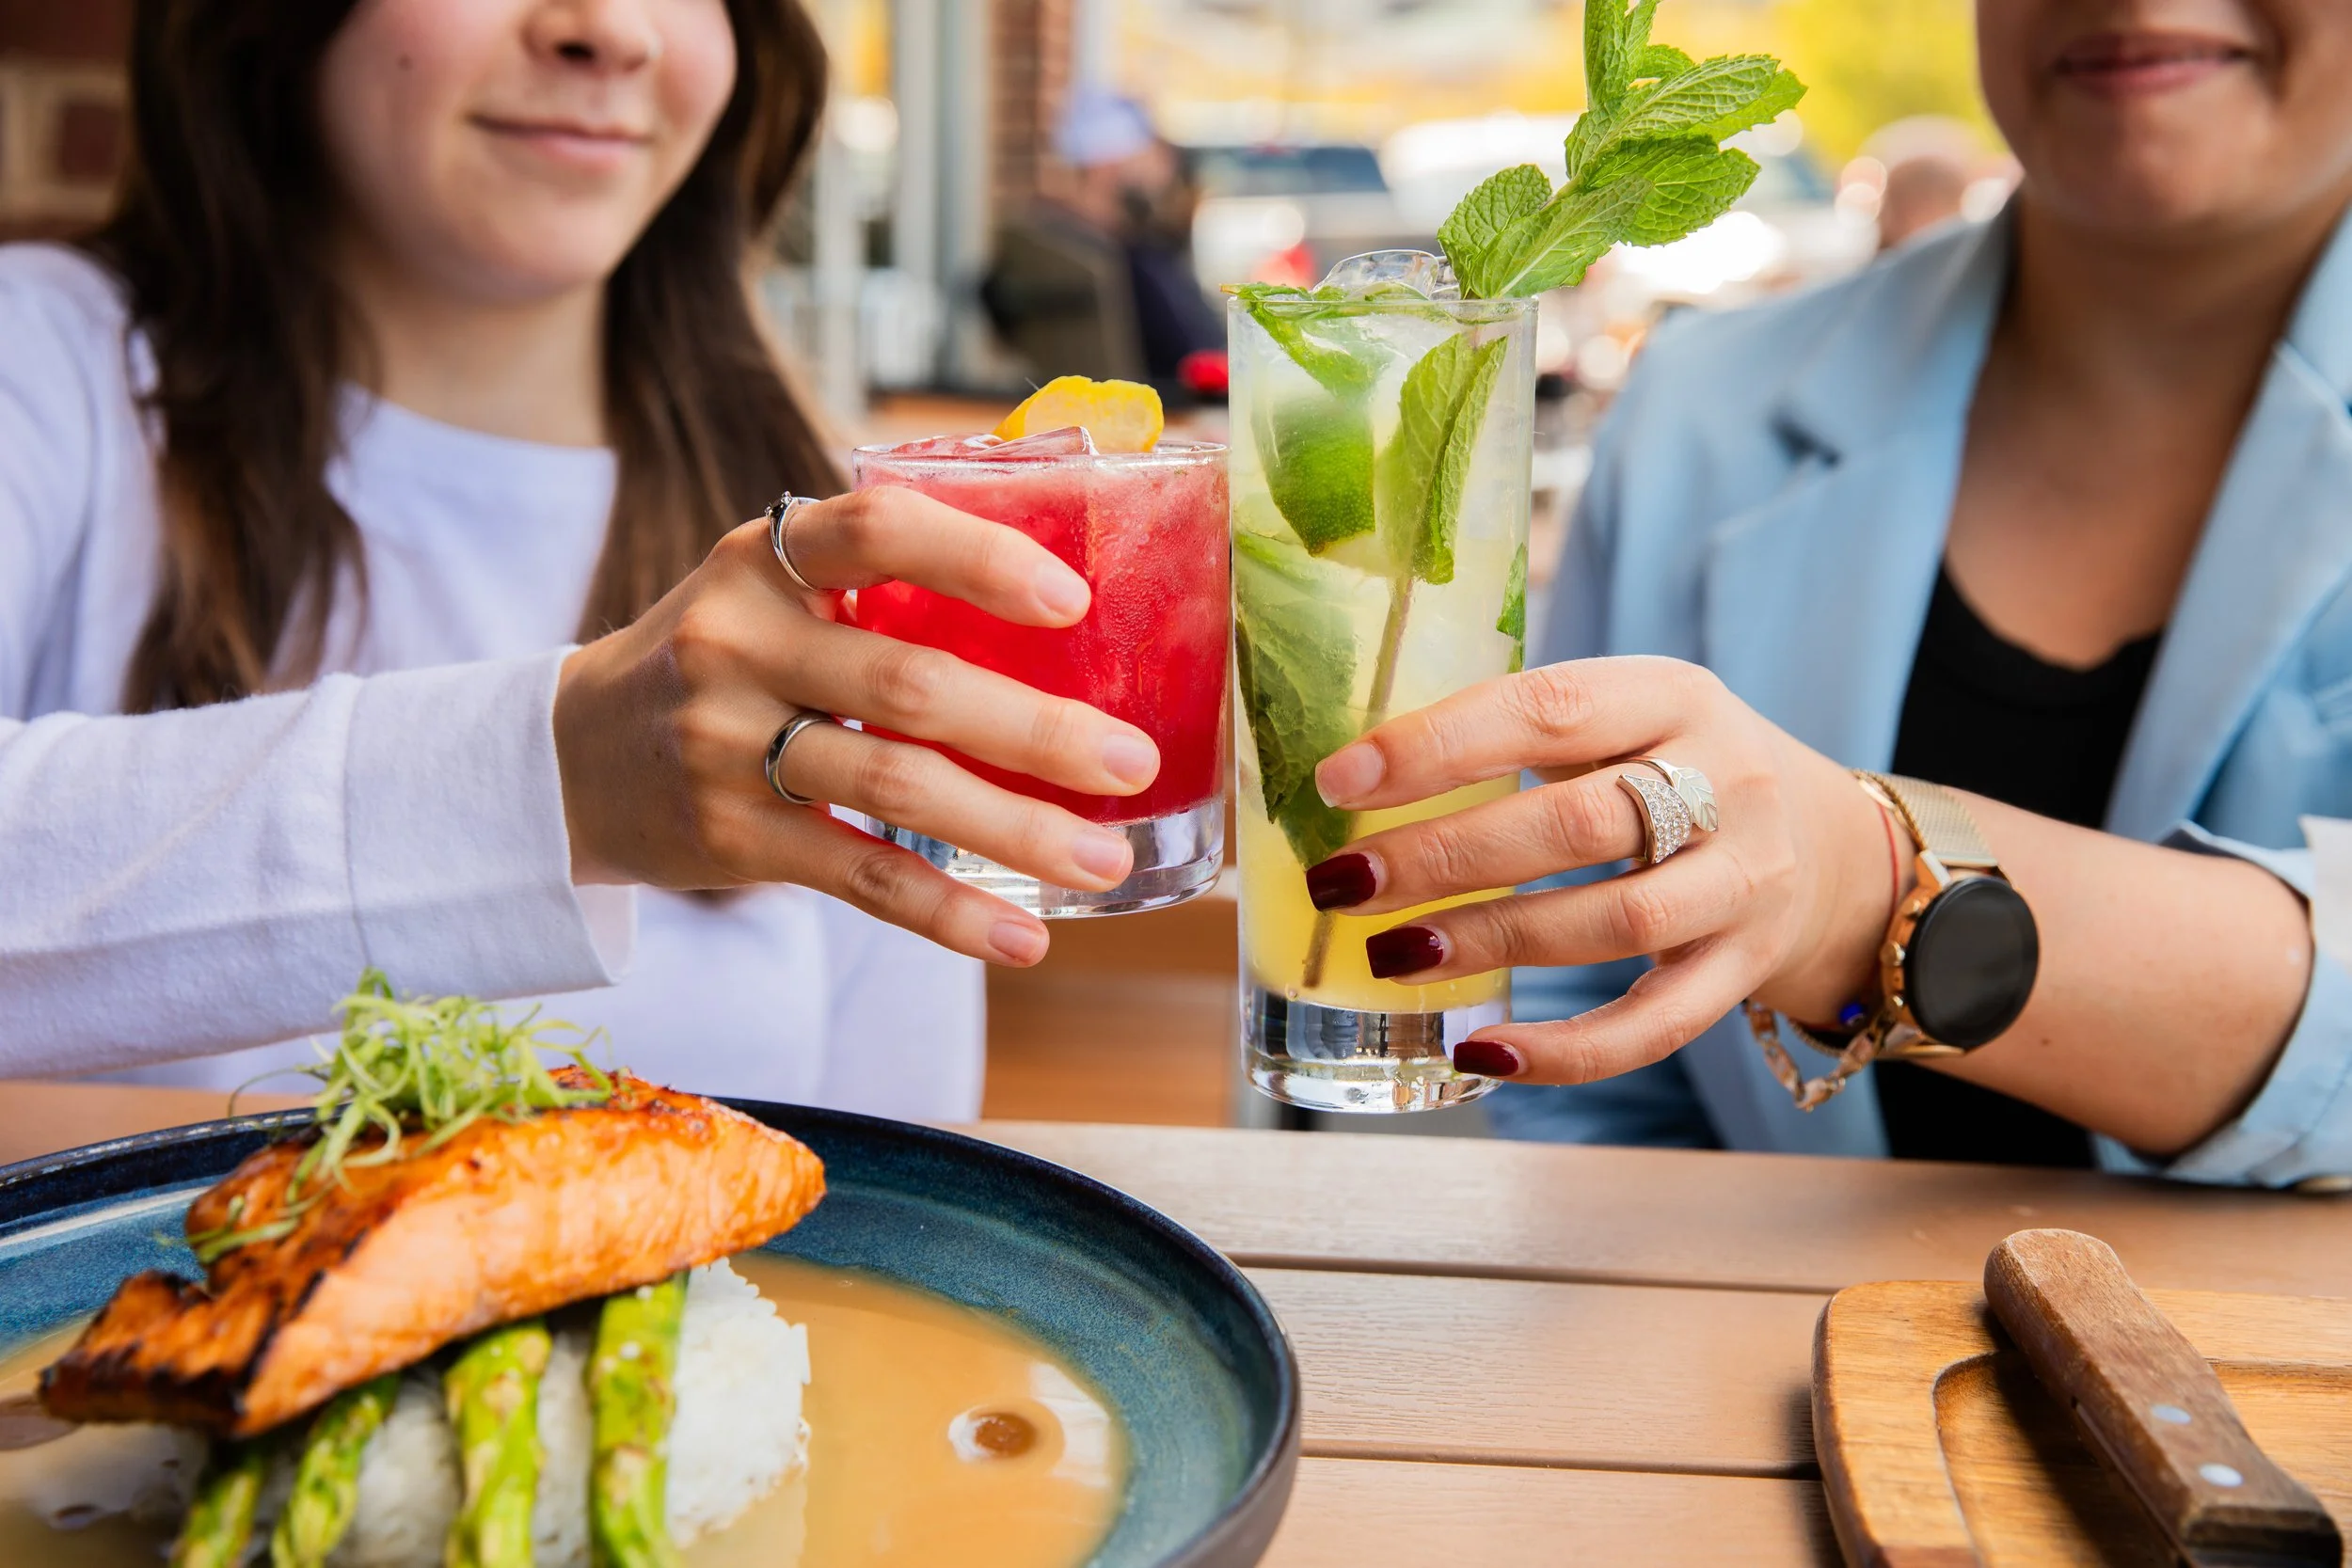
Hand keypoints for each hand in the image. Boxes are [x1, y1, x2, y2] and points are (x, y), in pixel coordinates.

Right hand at [554, 488, 1160, 966]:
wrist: (572, 754)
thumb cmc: (729, 660)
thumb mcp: (775, 589)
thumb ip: (885, 581)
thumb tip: (1073, 599)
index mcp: (768, 559)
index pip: (880, 532)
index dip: (980, 558)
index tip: (1073, 600)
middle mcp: (739, 642)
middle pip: (911, 684)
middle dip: (1035, 729)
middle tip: (1131, 761)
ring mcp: (725, 744)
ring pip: (896, 789)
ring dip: (1014, 830)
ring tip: (1104, 859)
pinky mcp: (729, 837)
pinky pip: (859, 878)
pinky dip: (948, 914)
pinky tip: (1020, 936)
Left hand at [1304, 657, 1899, 1081]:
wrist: (1826, 843)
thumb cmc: (1670, 769)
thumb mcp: (1619, 718)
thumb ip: (1515, 734)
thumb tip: (1349, 784)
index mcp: (1671, 694)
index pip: (1549, 707)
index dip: (1439, 745)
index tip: (1340, 781)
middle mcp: (1726, 780)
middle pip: (1579, 823)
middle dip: (1447, 855)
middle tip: (1346, 881)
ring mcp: (1746, 880)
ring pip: (1615, 922)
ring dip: (1491, 942)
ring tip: (1389, 953)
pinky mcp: (1747, 967)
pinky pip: (1657, 1024)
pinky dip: (1567, 1050)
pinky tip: (1481, 1051)